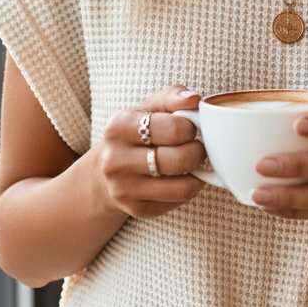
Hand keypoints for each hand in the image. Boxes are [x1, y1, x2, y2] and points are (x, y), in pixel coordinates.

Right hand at [97, 85, 206, 219]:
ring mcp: (123, 189)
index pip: (175, 128)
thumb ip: (173, 96)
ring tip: (193, 163)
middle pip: (180, 160)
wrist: (108, 168)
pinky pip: (178, 202)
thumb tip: (194, 99)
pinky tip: (180, 178)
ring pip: (183, 187)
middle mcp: (115, 160)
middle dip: (199, 151)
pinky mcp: (136, 210)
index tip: (188, 127)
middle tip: (197, 146)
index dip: (191, 127)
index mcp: (118, 126)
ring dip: (198, 174)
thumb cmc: (138, 131)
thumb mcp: (150, 107)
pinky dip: (188, 189)